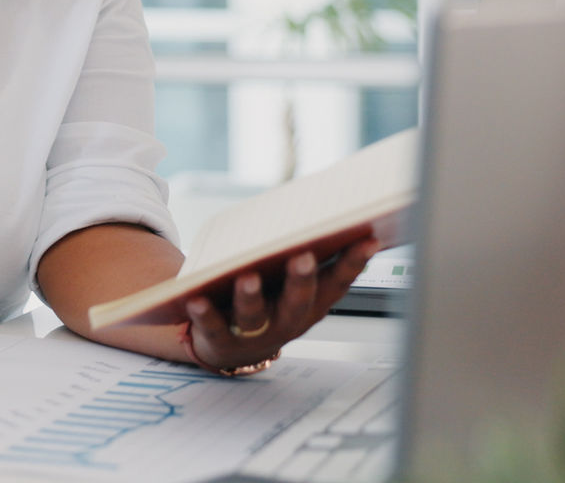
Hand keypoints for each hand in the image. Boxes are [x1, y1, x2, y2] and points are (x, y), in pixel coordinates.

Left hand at [184, 238, 381, 370]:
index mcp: (310, 306)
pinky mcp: (219, 339)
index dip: (353, 264)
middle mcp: (286, 321)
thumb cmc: (268, 305)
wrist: (230, 348)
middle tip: (303, 256)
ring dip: (252, 297)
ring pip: (254, 316)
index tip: (367, 240)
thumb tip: (325, 216)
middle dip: (302, 280)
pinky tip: (196, 298)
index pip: (335, 285)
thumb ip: (308, 260)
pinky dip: (205, 313)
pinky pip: (213, 327)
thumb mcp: (293, 287)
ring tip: (248, 276)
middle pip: (297, 302)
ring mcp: (254, 333)